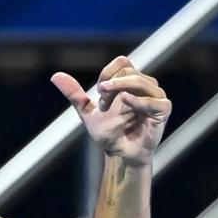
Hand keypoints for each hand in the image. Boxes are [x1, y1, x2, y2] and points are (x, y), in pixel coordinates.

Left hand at [52, 56, 170, 167]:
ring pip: (142, 82)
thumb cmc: (108, 133)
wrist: (118, 154)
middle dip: (112, 84)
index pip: (122, 62)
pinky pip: (155, 101)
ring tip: (108, 103)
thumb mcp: (87, 112)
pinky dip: (139, 100)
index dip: (108, 73)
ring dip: (122, 88)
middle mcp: (145, 87)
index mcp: (130, 82)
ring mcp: (156, 98)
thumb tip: (54, 76)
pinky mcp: (163, 111)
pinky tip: (125, 100)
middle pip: (130, 71)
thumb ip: (74, 94)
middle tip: (101, 101)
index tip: (99, 90)